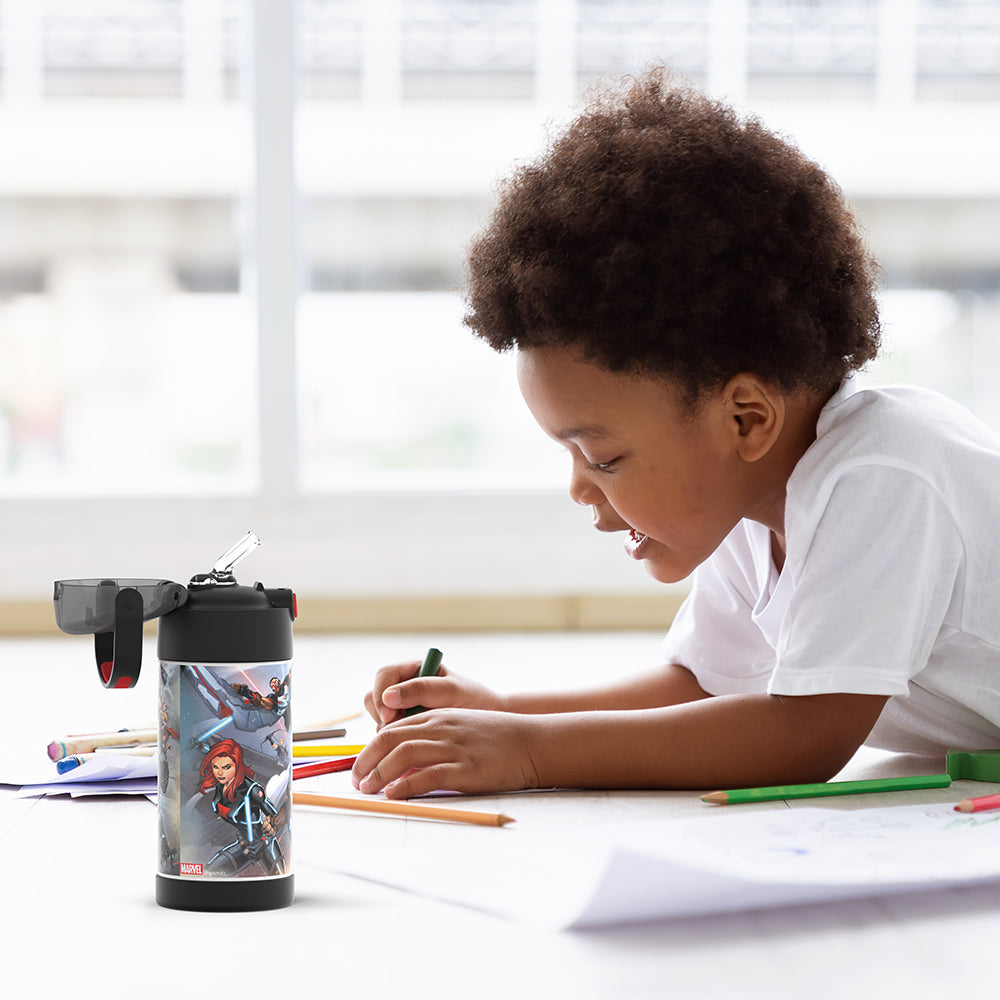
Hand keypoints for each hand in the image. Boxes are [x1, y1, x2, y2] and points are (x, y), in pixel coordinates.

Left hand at [352, 709, 540, 798]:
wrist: (532, 742)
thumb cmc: (496, 739)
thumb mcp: (460, 728)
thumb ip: (433, 738)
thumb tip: (403, 763)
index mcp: (438, 716)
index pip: (392, 729)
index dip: (370, 750)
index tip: (360, 768)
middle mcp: (441, 727)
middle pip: (390, 739)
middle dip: (366, 761)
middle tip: (357, 781)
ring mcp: (453, 747)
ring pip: (403, 754)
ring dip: (379, 773)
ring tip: (369, 790)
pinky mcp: (466, 768)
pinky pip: (426, 776)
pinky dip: (404, 786)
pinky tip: (394, 795)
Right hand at [363, 658, 507, 728]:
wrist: (489, 721)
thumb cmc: (474, 700)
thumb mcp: (452, 691)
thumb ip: (421, 690)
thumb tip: (388, 696)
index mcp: (414, 670)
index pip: (385, 675)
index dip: (381, 694)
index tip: (389, 715)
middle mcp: (404, 687)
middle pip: (374, 696)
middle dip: (380, 715)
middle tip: (395, 731)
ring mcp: (403, 708)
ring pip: (378, 718)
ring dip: (386, 730)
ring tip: (410, 739)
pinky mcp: (405, 728)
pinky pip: (388, 735)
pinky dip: (393, 742)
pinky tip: (411, 748)